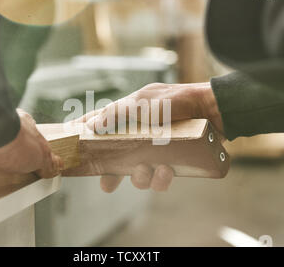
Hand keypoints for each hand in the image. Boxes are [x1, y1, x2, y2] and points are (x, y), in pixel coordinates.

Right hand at [75, 82, 222, 192]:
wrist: (213, 109)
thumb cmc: (177, 100)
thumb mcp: (143, 102)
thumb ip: (117, 113)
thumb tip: (93, 126)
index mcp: (129, 117)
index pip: (101, 126)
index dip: (85, 134)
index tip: (70, 144)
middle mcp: (140, 134)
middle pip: (117, 158)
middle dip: (111, 174)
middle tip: (106, 184)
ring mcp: (156, 148)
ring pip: (138, 173)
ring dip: (140, 177)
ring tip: (147, 169)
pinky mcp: (173, 160)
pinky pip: (160, 178)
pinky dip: (161, 178)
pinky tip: (166, 171)